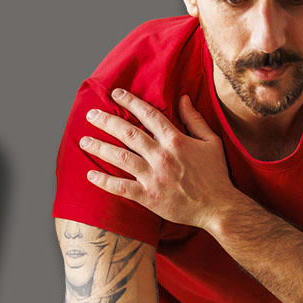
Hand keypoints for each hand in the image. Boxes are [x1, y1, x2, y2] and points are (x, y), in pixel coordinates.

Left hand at [80, 89, 237, 228]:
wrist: (218, 208)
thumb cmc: (216, 174)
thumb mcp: (211, 141)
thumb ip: (195, 119)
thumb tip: (183, 97)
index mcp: (176, 140)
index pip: (148, 115)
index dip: (130, 102)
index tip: (115, 94)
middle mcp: (162, 156)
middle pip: (128, 133)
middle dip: (107, 121)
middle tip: (91, 114)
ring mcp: (154, 177)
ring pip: (120, 158)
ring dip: (100, 148)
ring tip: (84, 140)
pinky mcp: (149, 197)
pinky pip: (121, 188)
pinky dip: (104, 181)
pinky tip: (90, 174)